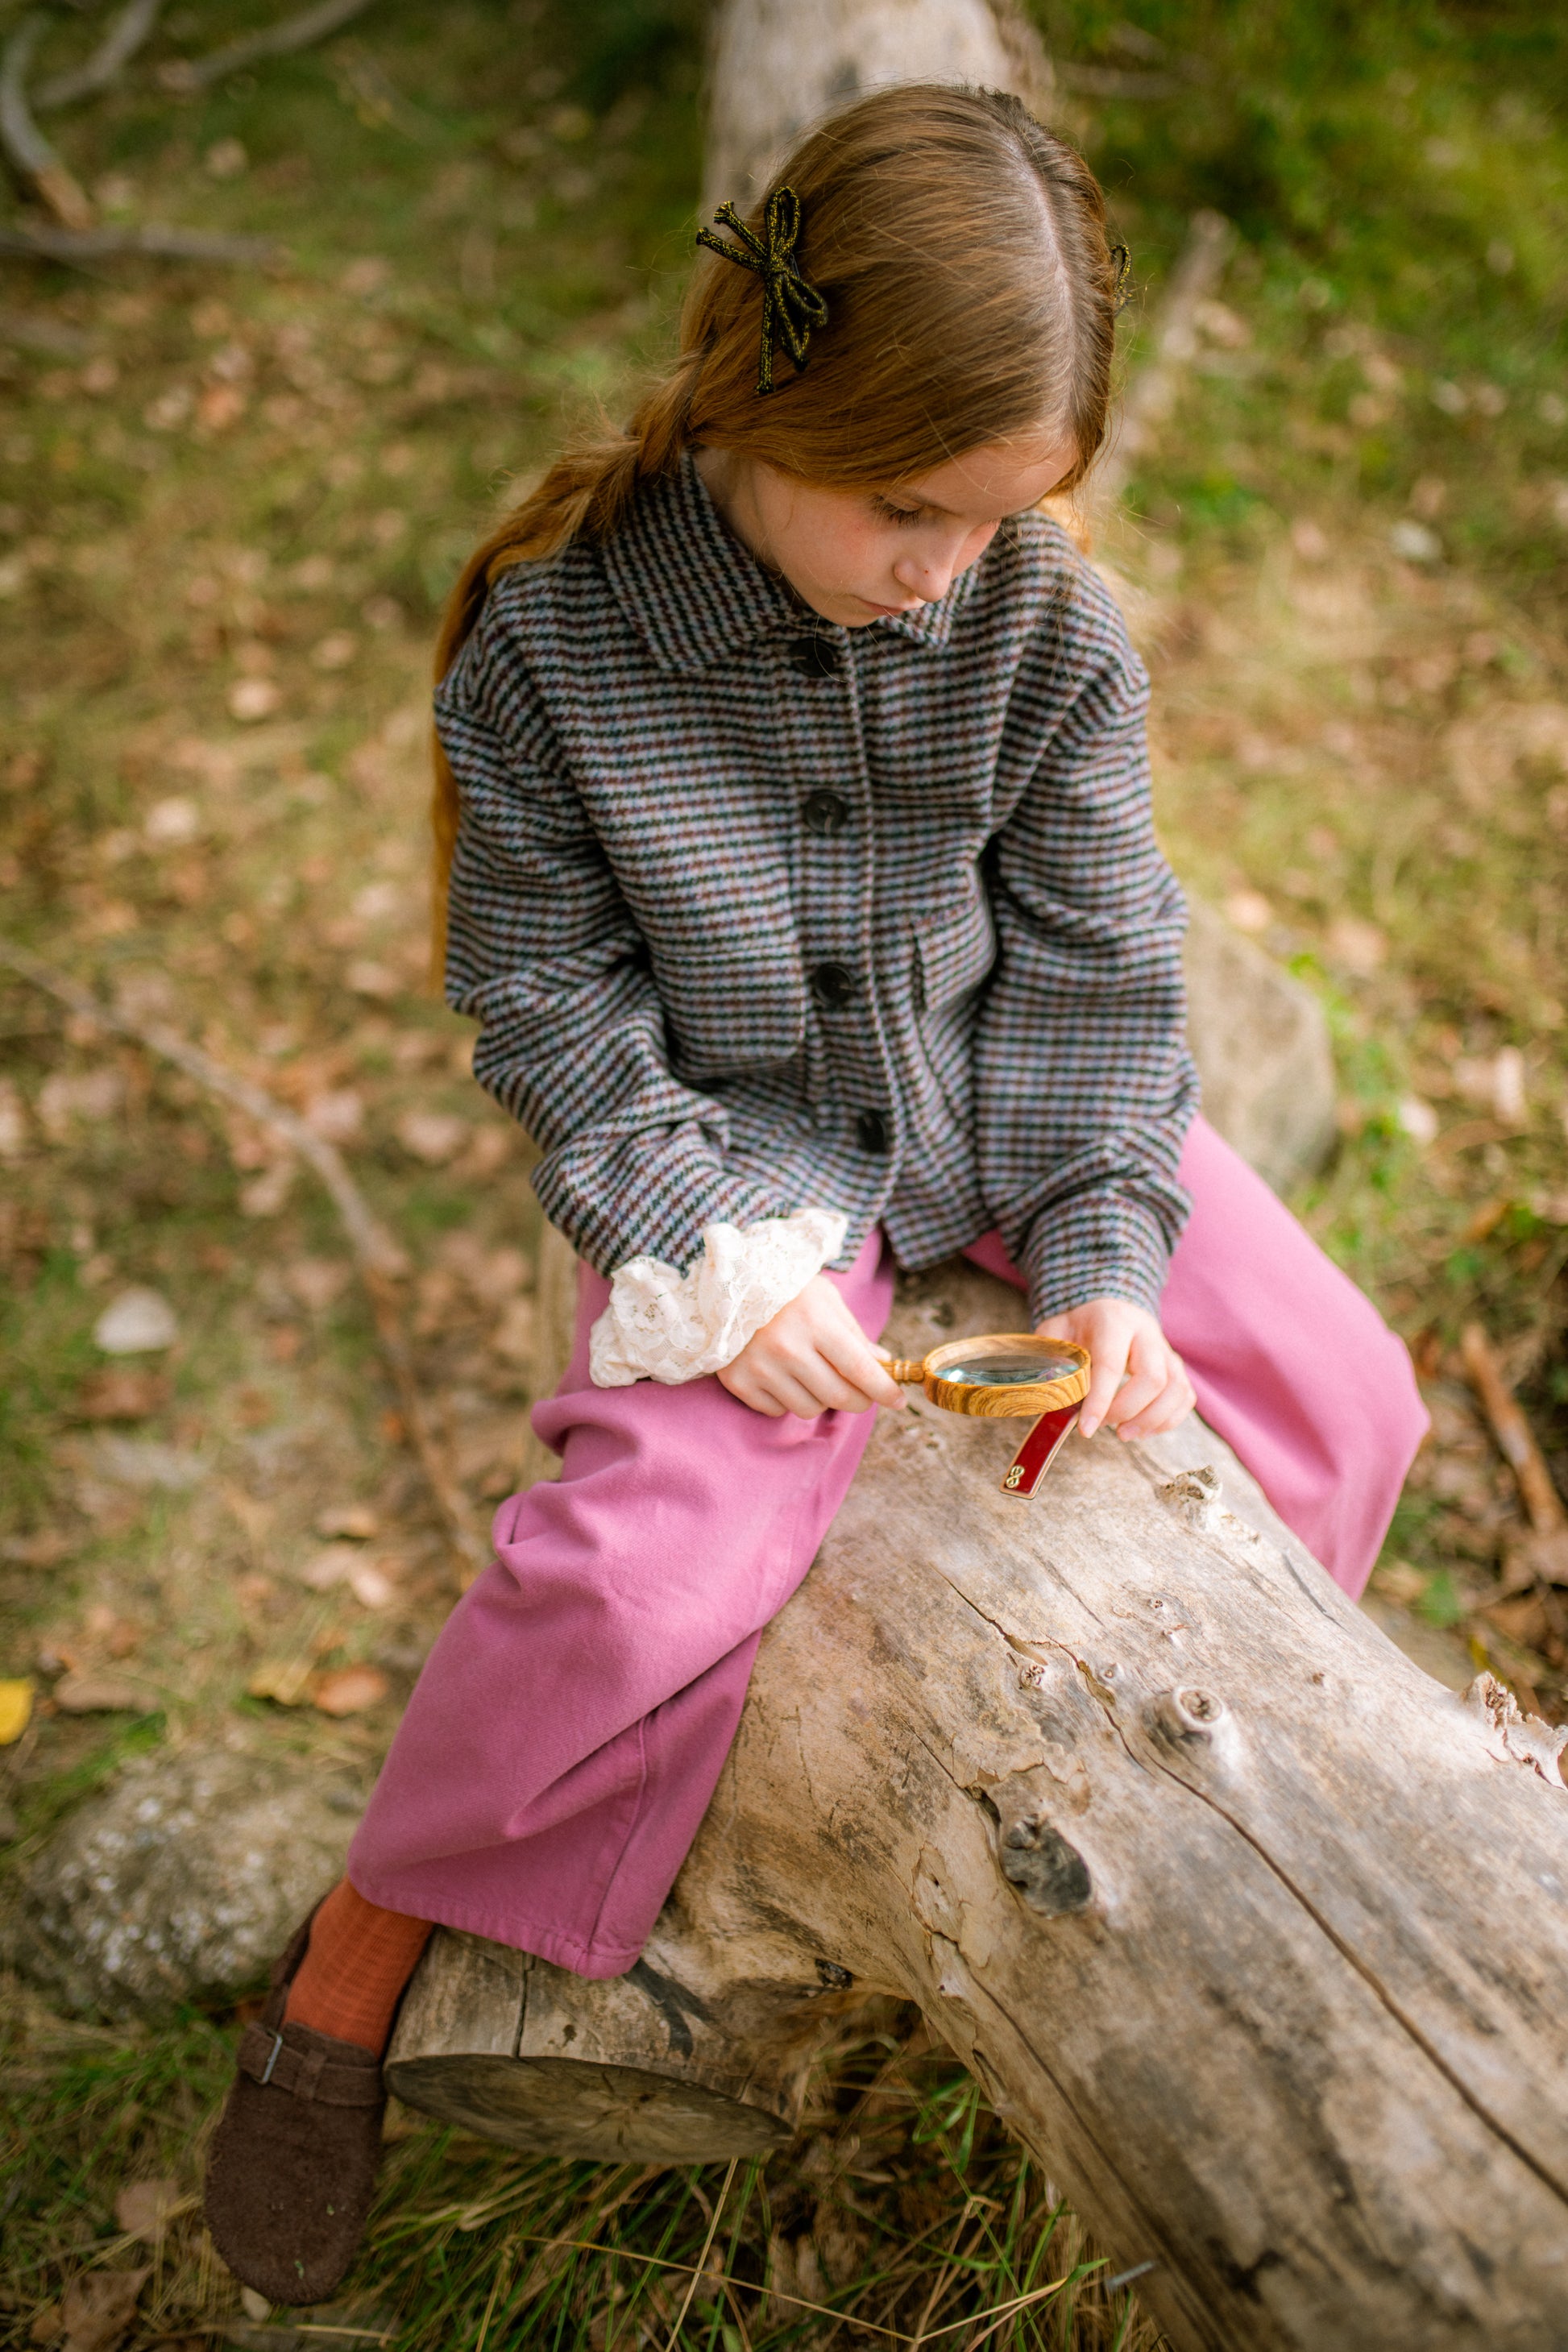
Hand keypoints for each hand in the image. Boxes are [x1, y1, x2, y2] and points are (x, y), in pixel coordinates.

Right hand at [719, 1275, 907, 1419]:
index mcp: (815, 1322)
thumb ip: (854, 1333)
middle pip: (838, 1396)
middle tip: (862, 1395)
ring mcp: (760, 1367)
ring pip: (809, 1409)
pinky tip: (782, 1377)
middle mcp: (787, 1348)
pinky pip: (777, 1411)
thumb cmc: (786, 1290)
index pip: (860, 1369)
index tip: (898, 1400)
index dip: (884, 1390)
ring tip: (813, 1375)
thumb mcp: (825, 1299)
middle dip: (859, 1400)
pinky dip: (785, 1400)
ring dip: (820, 1399)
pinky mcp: (738, 1382)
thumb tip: (883, 1363)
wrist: (726, 1285)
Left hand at [1037, 1296, 1193, 1440]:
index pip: (1111, 1364)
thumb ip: (1051, 1359)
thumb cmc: (1079, 1327)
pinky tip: (1143, 1429)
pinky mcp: (1176, 1367)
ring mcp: (1166, 1351)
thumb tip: (1048, 1396)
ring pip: (1176, 1389)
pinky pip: (1185, 1397)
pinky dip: (1168, 1420)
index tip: (1086, 1429)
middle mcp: (1146, 1333)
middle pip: (1153, 1378)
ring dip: (1151, 1420)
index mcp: (1113, 1321)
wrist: (1109, 1309)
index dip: (1100, 1400)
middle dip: (1127, 1411)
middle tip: (1103, 1425)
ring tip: (1123, 1434)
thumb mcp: (1055, 1332)